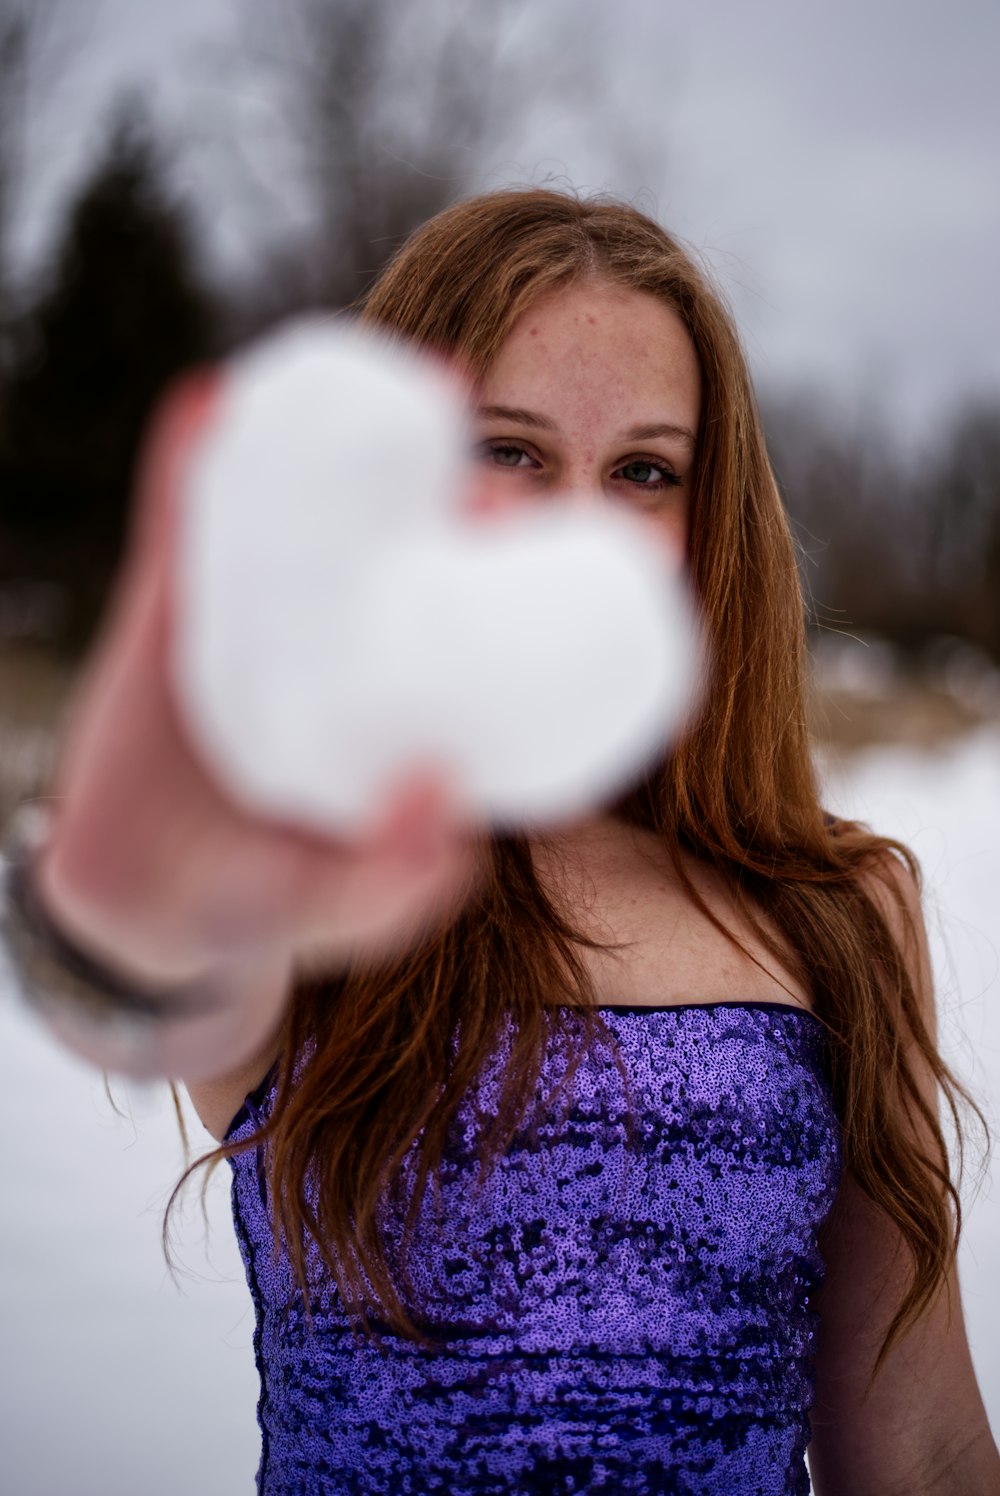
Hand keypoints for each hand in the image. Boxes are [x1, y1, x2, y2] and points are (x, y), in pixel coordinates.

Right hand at [34, 374, 478, 1004]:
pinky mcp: (167, 620)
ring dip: (314, 442)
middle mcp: (328, 647)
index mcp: (388, 698)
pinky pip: (175, 533)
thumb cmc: (267, 907)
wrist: (143, 913)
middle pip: (379, 541)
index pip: (448, 611)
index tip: (524, 513)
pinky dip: (186, 469)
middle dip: (423, 476)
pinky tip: (208, 406)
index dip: (492, 556)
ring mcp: (247, 623)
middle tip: (461, 414)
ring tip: (361, 377)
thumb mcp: (350, 909)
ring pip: (283, 516)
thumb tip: (441, 784)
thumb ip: (398, 877)